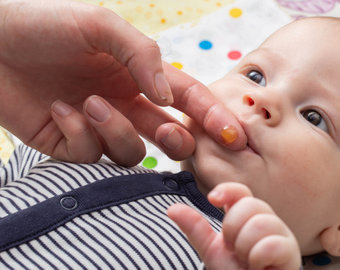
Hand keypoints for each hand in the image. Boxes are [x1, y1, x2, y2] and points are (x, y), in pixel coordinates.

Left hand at [0, 0, 245, 165]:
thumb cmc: (45, 26)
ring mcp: (100, 127)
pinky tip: (60, 109)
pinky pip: (91, 155)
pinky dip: (79, 132)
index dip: (212, 116)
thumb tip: (166, 95)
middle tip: (169, 130)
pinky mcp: (71, 145)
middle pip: (170, 136)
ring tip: (89, 102)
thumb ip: (142, 55)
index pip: (186, 99)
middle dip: (178, 139)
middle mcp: (126, 104)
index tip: (233, 135)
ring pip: (132, 152)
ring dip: (116, 130)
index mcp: (138, 75)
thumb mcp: (100, 25)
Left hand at [168, 183, 300, 269]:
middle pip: (250, 204)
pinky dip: (257, 259)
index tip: (212, 199)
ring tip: (248, 262)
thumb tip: (172, 208)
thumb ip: (196, 229)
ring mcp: (282, 235)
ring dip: (245, 248)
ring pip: (260, 223)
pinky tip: (259, 268)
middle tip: (235, 251)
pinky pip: (271, 244)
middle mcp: (267, 221)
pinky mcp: (291, 253)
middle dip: (233, 230)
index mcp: (248, 217)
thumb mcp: (212, 251)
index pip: (241, 192)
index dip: (227, 190)